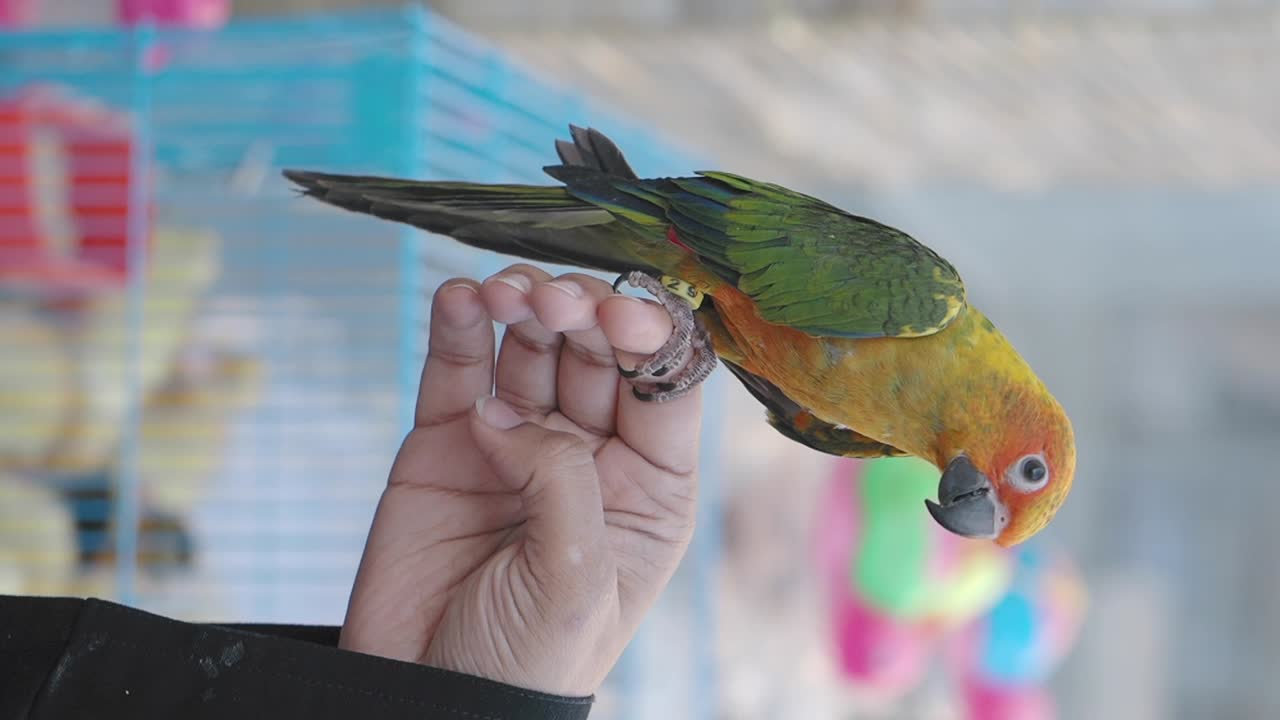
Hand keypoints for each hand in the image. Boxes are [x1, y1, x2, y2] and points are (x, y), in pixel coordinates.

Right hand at [339, 263, 703, 696]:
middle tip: (551, 302)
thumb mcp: (575, 580)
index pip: (664, 387)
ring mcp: (516, 440)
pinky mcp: (450, 439)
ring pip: (531, 345)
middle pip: (597, 352)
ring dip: (523, 305)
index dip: (650, 340)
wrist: (426, 698)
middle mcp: (589, 452)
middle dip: (580, 314)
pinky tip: (462, 299)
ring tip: (504, 295)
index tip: (621, 318)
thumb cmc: (525, 659)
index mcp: (648, 487)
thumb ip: (562, 480)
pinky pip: (461, 367)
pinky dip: (461, 325)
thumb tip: (508, 409)